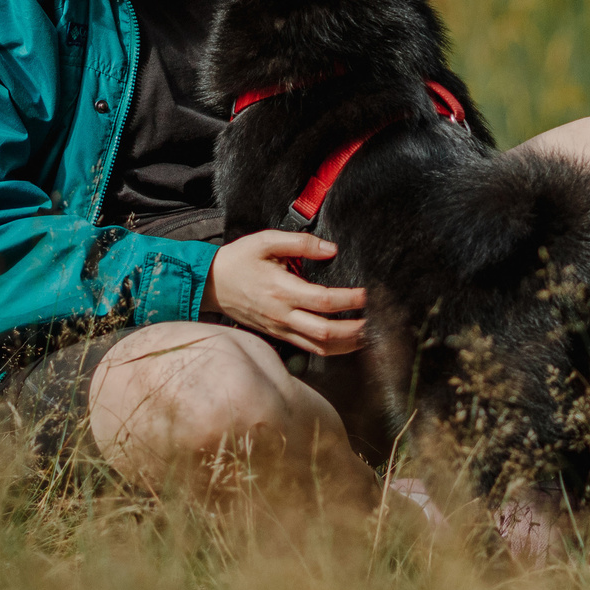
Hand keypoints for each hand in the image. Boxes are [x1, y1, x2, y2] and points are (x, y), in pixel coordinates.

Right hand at [202, 231, 367, 354]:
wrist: (211, 284)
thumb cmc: (239, 259)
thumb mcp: (265, 240)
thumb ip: (300, 243)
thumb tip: (332, 249)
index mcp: (281, 290)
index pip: (324, 301)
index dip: (350, 300)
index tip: (369, 294)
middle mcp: (282, 315)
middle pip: (325, 332)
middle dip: (355, 329)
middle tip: (377, 321)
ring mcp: (280, 329)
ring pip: (319, 347)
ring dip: (347, 344)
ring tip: (369, 335)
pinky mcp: (278, 335)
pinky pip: (309, 348)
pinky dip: (331, 348)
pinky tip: (346, 342)